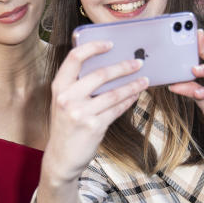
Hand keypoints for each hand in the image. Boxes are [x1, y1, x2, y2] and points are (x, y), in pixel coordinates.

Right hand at [42, 40, 147, 182]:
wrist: (61, 158)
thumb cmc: (66, 127)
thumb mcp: (64, 103)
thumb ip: (78, 86)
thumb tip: (108, 67)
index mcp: (59, 87)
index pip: (75, 58)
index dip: (93, 47)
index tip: (110, 44)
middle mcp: (68, 98)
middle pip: (100, 74)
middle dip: (123, 67)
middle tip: (137, 63)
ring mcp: (81, 113)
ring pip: (114, 93)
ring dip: (132, 85)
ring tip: (144, 80)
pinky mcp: (94, 126)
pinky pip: (117, 109)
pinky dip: (128, 101)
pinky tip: (135, 96)